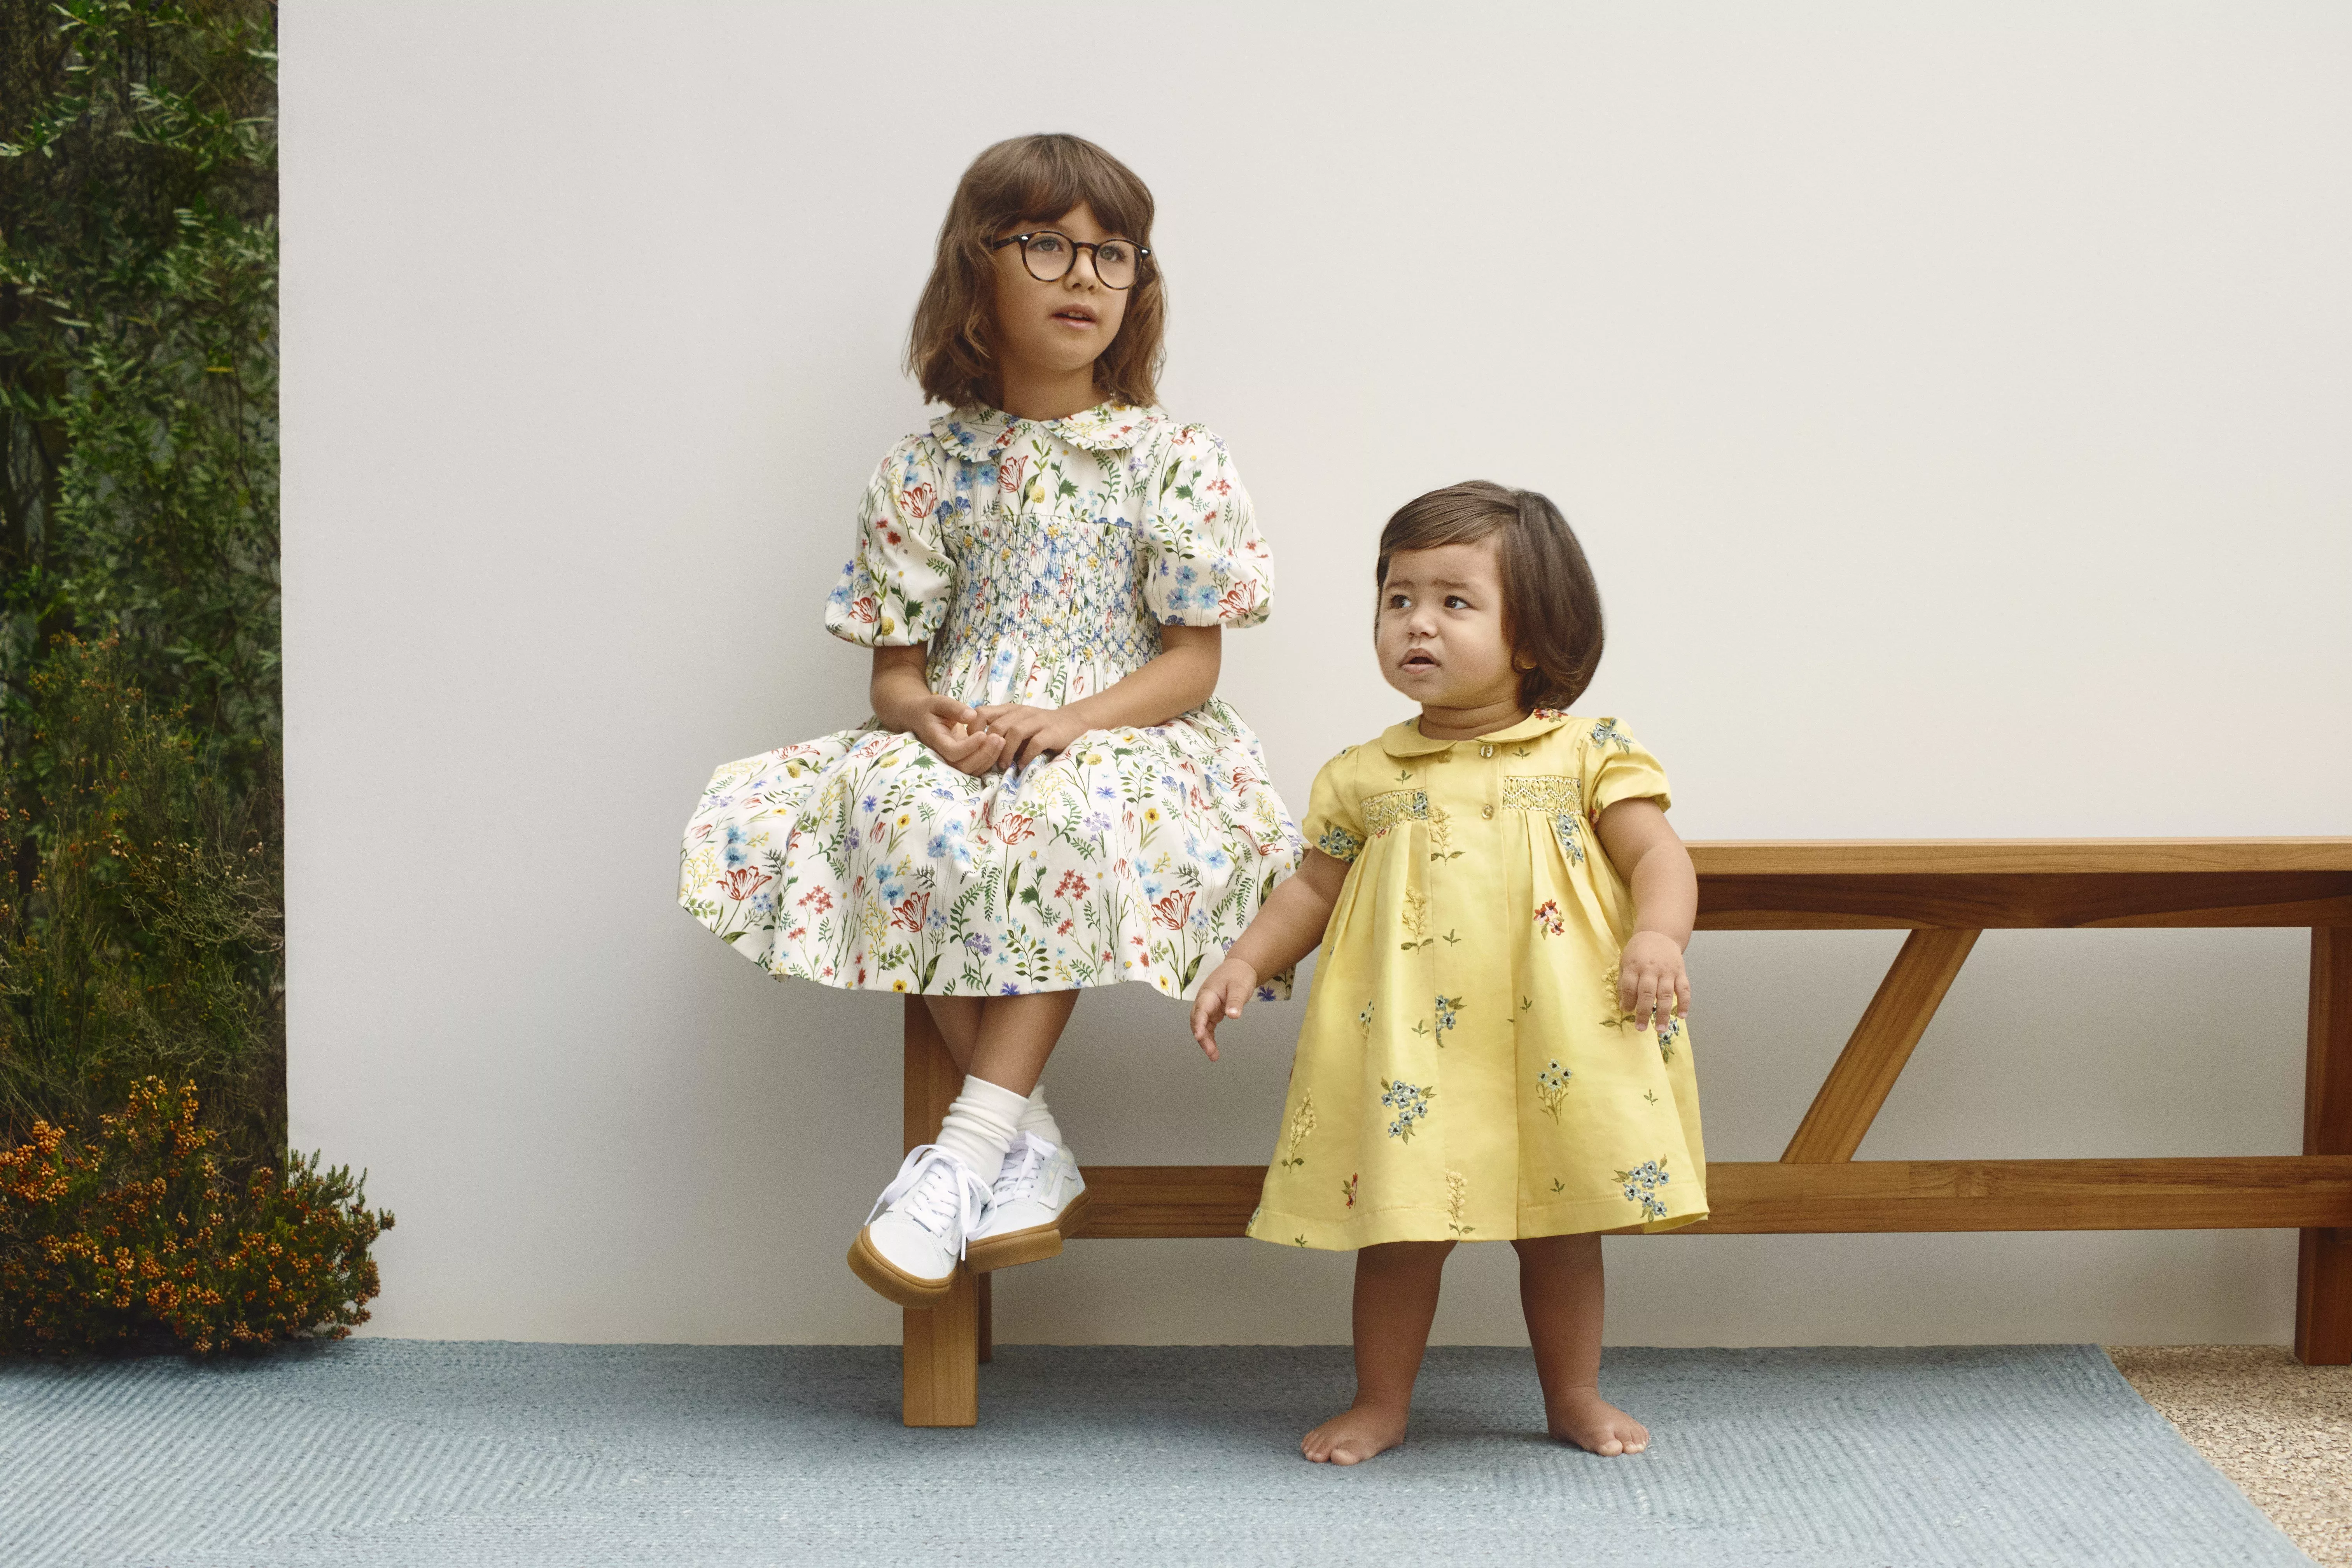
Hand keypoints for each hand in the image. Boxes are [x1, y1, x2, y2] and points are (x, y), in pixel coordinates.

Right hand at [906, 693, 1002, 775]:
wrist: (922, 719)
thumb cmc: (930, 709)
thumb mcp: (939, 702)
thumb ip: (954, 708)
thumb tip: (972, 716)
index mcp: (936, 740)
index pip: (952, 752)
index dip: (968, 747)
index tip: (982, 733)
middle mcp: (943, 755)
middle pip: (963, 766)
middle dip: (983, 754)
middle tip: (998, 737)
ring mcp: (952, 760)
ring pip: (971, 770)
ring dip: (989, 758)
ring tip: (1001, 740)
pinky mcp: (961, 760)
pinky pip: (976, 767)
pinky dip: (989, 759)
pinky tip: (999, 745)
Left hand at [973, 702, 1089, 770]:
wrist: (1071, 722)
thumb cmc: (1039, 728)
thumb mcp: (1016, 725)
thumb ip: (999, 732)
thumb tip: (977, 749)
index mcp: (1009, 710)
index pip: (982, 712)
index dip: (974, 729)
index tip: (975, 746)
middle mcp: (1022, 712)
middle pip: (998, 725)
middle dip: (991, 746)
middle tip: (990, 761)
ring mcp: (1038, 720)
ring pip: (1015, 732)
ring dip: (1007, 752)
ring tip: (1005, 765)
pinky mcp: (1052, 731)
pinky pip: (1035, 743)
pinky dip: (1027, 756)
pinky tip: (1023, 765)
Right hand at [1188, 957, 1259, 1060]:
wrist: (1238, 967)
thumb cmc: (1238, 975)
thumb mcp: (1240, 987)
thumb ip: (1236, 1001)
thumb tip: (1233, 1015)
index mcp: (1208, 993)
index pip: (1201, 1010)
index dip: (1198, 1023)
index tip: (1198, 1036)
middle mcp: (1204, 1001)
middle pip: (1197, 1020)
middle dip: (1202, 1037)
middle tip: (1211, 1052)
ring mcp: (1207, 1007)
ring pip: (1201, 1025)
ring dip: (1205, 1040)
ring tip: (1213, 1056)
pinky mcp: (1212, 1012)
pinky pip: (1207, 1026)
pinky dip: (1209, 1037)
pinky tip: (1213, 1048)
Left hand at [1616, 930, 1689, 1033]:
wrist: (1659, 934)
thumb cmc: (1639, 951)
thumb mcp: (1625, 961)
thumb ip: (1624, 983)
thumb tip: (1624, 1006)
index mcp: (1634, 965)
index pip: (1629, 986)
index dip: (1628, 1001)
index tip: (1627, 1012)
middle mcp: (1651, 968)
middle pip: (1647, 993)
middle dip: (1643, 1012)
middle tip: (1641, 1028)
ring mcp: (1667, 970)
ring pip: (1665, 994)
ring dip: (1663, 1013)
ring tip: (1660, 1029)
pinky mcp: (1680, 972)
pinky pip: (1684, 989)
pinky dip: (1684, 1003)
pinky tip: (1682, 1016)